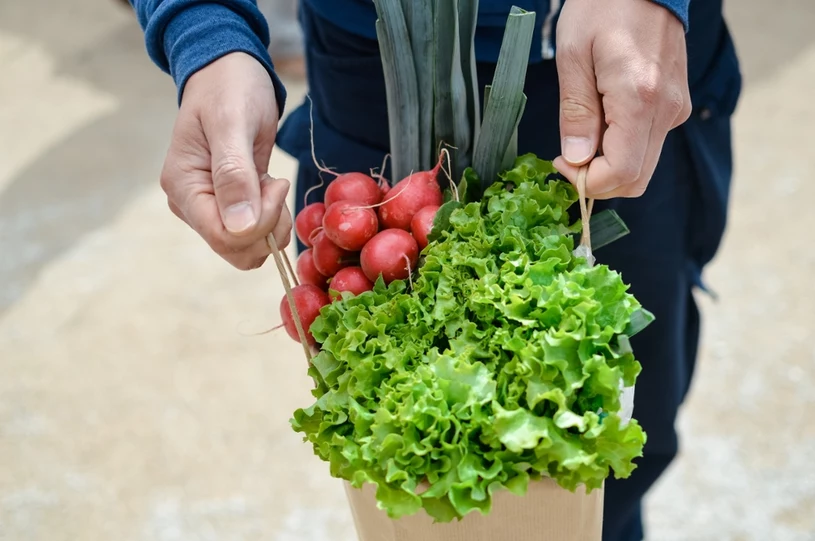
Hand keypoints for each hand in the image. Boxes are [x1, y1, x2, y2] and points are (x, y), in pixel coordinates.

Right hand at [160, 52, 291, 269]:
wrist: (229, 73)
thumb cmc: (230, 89)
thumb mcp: (233, 123)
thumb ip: (234, 175)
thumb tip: (238, 228)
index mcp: (182, 187)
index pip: (224, 237)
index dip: (259, 224)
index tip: (276, 184)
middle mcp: (189, 204)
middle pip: (235, 248)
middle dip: (267, 226)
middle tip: (277, 184)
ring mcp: (206, 207)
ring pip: (246, 247)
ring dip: (272, 222)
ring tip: (273, 182)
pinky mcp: (225, 206)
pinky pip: (252, 233)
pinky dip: (270, 217)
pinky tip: (269, 186)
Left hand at [552, 0, 691, 198]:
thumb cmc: (602, 9)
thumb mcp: (573, 57)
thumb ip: (576, 113)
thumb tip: (577, 160)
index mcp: (640, 99)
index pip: (622, 172)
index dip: (588, 182)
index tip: (562, 163)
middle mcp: (667, 111)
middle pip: (637, 179)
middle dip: (598, 181)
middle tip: (568, 158)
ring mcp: (675, 110)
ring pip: (643, 165)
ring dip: (608, 164)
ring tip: (584, 131)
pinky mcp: (675, 106)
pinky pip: (648, 144)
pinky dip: (621, 147)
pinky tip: (602, 119)